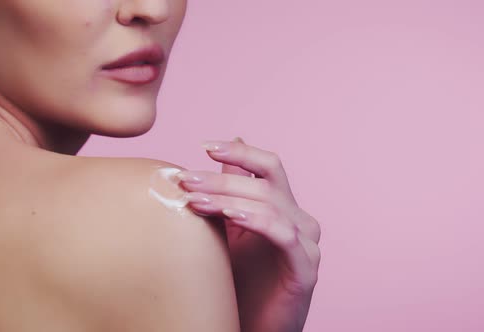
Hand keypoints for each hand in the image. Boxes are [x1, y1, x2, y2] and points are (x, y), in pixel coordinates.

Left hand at [176, 137, 320, 331]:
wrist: (251, 325)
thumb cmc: (238, 279)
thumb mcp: (228, 229)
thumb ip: (232, 189)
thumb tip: (231, 141)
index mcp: (282, 207)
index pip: (268, 166)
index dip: (240, 153)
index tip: (204, 146)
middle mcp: (298, 220)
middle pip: (264, 183)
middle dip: (219, 179)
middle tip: (185, 181)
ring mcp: (305, 243)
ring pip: (271, 203)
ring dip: (229, 197)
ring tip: (194, 200)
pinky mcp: (305, 268)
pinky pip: (283, 233)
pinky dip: (256, 220)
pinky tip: (230, 216)